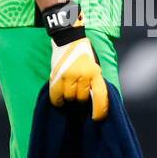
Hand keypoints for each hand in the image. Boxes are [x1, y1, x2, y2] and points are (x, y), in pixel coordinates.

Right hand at [42, 0, 108, 119]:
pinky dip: (57, 100)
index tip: (96, 118)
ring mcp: (69, 75)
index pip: (100, 96)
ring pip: (69, 98)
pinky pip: (56, 95)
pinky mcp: (56, 75)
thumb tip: (92, 104)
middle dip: (80, 100)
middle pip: (81, 99)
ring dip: (69, 99)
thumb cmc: (84, 56)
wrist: (69, 39)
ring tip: (69, 93)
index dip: (99, 111)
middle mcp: (83, 75)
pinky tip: (59, 99)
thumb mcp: (94, 68)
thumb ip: (94, 84)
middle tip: (78, 96)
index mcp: (95, 73)